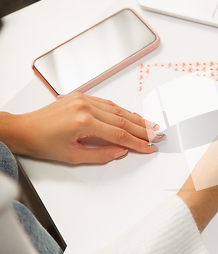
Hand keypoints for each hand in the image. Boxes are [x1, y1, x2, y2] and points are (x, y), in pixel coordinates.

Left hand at [0, 93, 159, 163]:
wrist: (23, 129)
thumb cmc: (43, 143)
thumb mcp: (72, 156)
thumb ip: (100, 155)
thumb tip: (121, 151)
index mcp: (83, 122)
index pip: (119, 134)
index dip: (137, 143)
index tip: (149, 148)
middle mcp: (85, 107)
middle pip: (123, 119)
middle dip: (143, 129)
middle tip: (158, 135)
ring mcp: (84, 99)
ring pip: (118, 109)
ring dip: (136, 118)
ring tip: (150, 126)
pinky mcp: (82, 96)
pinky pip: (108, 103)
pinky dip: (122, 110)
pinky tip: (132, 115)